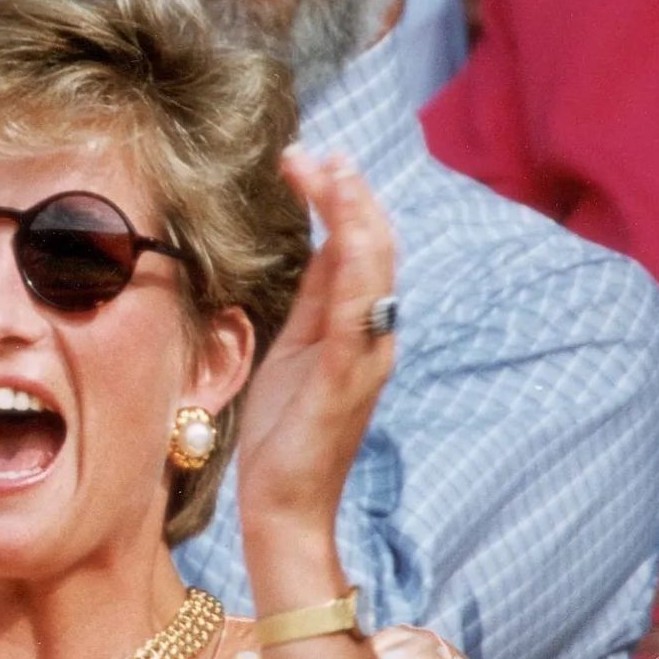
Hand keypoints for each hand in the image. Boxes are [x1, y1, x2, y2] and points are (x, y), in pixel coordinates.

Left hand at [236, 152, 397, 574]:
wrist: (284, 506)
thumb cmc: (285, 433)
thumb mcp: (295, 348)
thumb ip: (313, 300)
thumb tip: (320, 244)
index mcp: (357, 329)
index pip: (359, 249)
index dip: (341, 201)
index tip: (311, 159)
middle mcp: (373, 337)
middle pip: (374, 248)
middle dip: (347, 194)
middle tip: (316, 152)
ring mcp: (366, 358)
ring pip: (373, 270)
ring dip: (352, 215)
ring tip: (328, 171)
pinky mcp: (346, 379)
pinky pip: (355, 313)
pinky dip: (352, 267)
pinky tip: (338, 232)